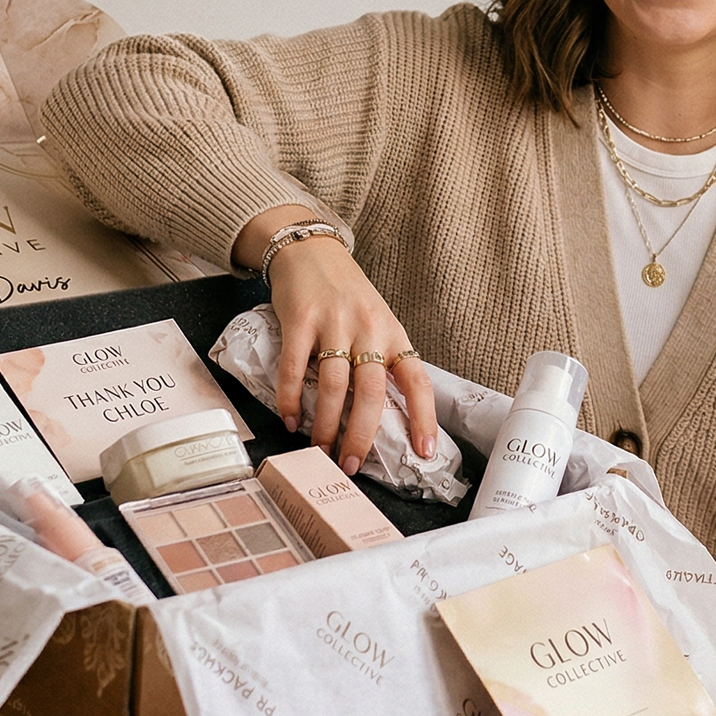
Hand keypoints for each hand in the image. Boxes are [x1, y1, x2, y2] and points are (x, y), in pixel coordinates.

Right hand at [241, 210, 437, 473]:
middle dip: (361, 436)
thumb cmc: (347, 294)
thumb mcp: (376, 322)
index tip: (424, 452)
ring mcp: (334, 323)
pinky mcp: (300, 320)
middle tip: (350, 464)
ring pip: (333, 386)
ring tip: (319, 448)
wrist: (311, 250)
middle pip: (371, 393)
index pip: (417, 381)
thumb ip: (380, 360)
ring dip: (325, 424)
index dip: (424, 418)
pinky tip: (290, 419)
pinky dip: (290, 399)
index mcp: (393, 335)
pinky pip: (294, 368)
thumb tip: (379, 417)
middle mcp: (368, 330)